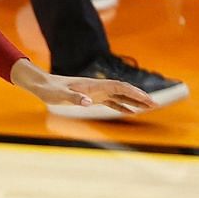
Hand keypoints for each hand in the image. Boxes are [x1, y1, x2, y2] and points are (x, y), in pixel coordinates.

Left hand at [12, 60, 158, 116]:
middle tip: (156, 104)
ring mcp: (96, 92)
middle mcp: (98, 87)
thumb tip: (88, 103)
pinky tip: (130, 112)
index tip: (147, 99)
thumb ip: (73, 97)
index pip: (120, 87)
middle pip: (124, 90)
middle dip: (140, 97)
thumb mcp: (59, 96)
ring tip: (149, 108)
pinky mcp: (92, 97)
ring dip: (134, 101)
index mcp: (94, 85)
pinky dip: (122, 106)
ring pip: (120, 96)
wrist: (42, 85)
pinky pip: (111, 102)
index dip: (135, 93)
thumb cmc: (50, 90)